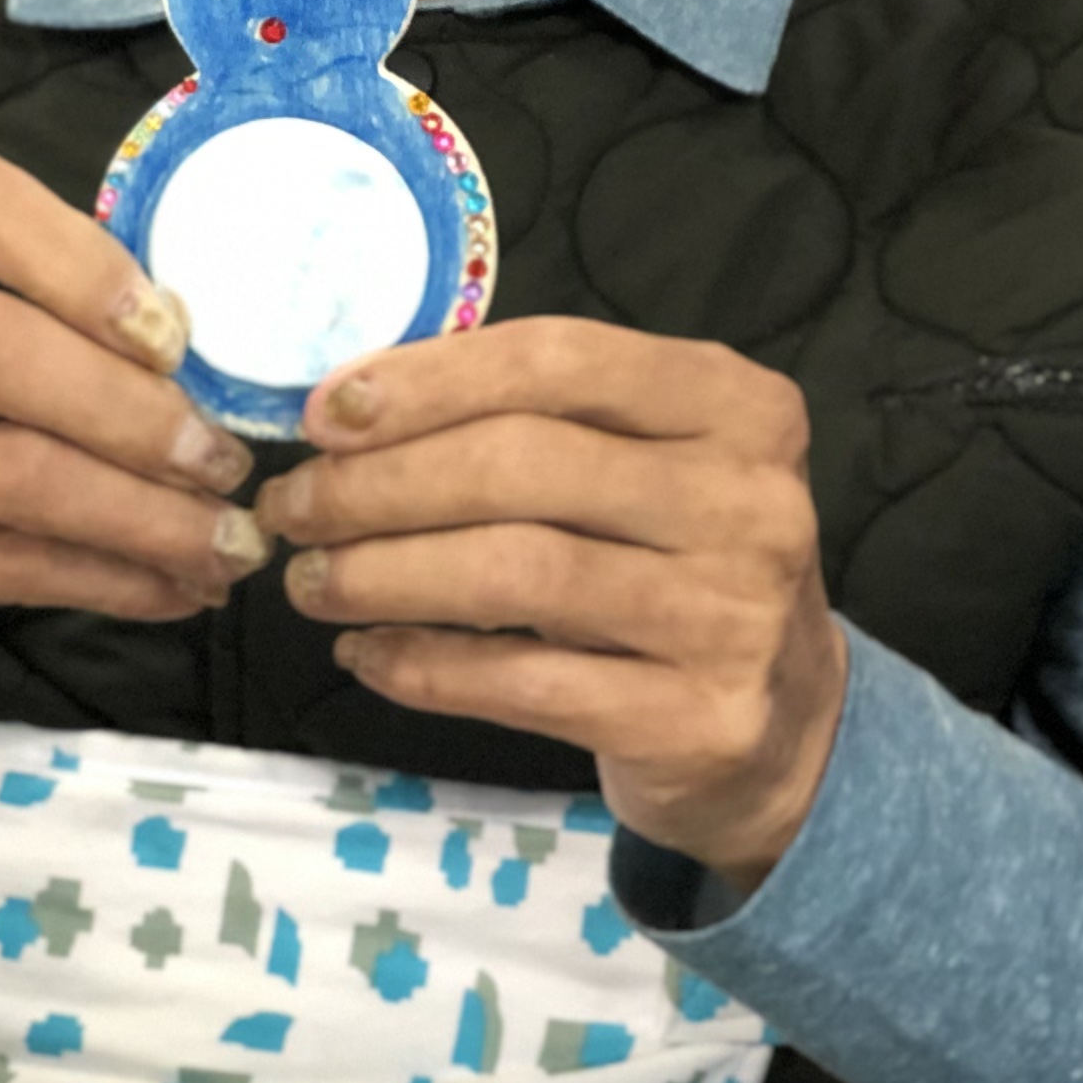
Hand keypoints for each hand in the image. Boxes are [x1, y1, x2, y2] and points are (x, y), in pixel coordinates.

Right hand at [0, 147, 265, 832]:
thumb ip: (57, 330)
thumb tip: (197, 338)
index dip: (83, 260)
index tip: (175, 339)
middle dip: (135, 410)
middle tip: (227, 461)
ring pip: (8, 473)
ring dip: (150, 515)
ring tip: (230, 543)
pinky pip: (0, 566)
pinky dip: (115, 579)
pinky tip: (176, 589)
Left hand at [257, 321, 843, 892]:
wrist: (787, 722)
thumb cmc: (683, 567)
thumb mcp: (653, 465)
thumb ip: (544, 420)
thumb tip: (358, 402)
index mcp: (739, 407)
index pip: (562, 360)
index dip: (428, 380)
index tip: (325, 412)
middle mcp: (749, 501)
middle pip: (522, 466)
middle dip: (377, 484)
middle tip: (295, 507)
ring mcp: (731, 615)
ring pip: (512, 574)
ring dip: (381, 574)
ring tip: (313, 580)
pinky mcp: (694, 717)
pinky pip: (519, 683)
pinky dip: (420, 665)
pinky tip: (369, 653)